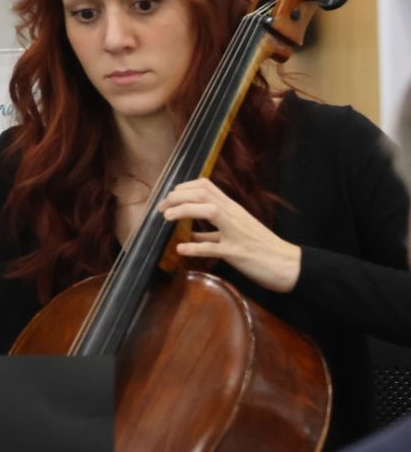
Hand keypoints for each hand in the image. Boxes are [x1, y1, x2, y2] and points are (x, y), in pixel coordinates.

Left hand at [160, 178, 301, 292]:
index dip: (183, 188)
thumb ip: (212, 233)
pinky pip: (213, 247)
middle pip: (203, 193)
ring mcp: (236, 233)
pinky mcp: (238, 253)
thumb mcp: (236, 234)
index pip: (206, 186)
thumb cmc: (263, 248)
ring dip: (183, 211)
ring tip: (166, 218)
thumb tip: (190, 236)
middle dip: (177, 197)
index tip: (169, 197)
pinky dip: (194, 247)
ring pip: (209, 210)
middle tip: (161, 208)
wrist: (290, 265)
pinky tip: (180, 249)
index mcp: (233, 210)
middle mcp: (234, 216)